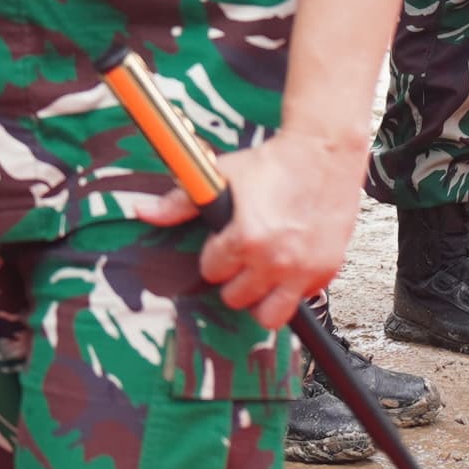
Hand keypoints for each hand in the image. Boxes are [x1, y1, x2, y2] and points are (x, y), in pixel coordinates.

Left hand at [123, 116, 361, 326]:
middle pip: (235, 298)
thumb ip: (180, 201)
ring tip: (260, 275)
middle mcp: (275, 260)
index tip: (224, 242)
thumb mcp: (222, 175)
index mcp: (246, 238)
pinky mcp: (326, 271)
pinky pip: (302, 301)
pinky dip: (293, 290)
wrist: (324, 152)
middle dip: (234, 278)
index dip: (215, 256)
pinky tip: (289, 266)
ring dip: (260, 298)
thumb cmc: (273, 163)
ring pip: (268, 316)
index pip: (212, 272)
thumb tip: (143, 211)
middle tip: (242, 257)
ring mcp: (303, 270)